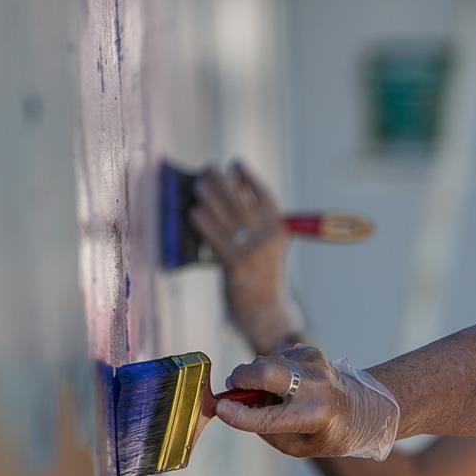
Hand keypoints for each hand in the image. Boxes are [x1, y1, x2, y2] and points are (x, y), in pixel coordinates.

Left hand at [190, 160, 291, 326]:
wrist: (266, 312)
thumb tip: (230, 190)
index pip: (265, 197)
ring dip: (210, 196)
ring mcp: (254, 252)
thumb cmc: (260, 275)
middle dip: (223, 182)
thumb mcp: (267, 246)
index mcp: (280, 231)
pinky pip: (217, 237)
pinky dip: (204, 222)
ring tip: (199, 185)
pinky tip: (194, 212)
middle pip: (243, 201)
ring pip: (228, 215)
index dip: (249, 177)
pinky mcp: (236, 266)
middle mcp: (270, 239)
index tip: (235, 163)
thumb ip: (254, 222)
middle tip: (208, 169)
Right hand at [212, 344, 399, 459]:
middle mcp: (316, 386)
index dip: (239, 415)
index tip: (220, 410)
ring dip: (255, 377)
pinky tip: (285, 383)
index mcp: (315, 416)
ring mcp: (314, 364)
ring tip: (269, 394)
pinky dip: (270, 370)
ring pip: (265, 362)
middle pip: (265, 372)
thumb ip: (266, 429)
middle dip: (240, 379)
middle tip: (232, 390)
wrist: (361, 408)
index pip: (268, 417)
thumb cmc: (326, 433)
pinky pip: (275, 358)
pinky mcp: (310, 352)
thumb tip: (234, 406)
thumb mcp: (298, 446)